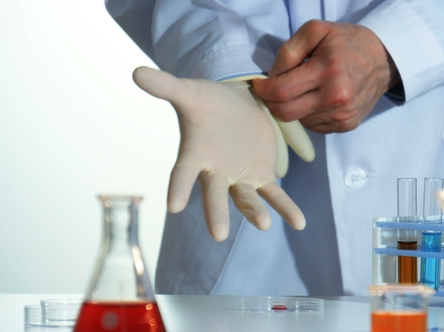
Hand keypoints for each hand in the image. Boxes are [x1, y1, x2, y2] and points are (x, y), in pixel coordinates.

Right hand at [132, 67, 305, 240]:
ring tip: (263, 224)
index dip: (178, 188)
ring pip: (246, 198)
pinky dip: (286, 208)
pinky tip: (299, 223)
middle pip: (214, 195)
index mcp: (195, 155)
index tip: (174, 207)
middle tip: (219, 235)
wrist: (236, 104)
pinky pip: (274, 195)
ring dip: (254, 211)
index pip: (182, 173)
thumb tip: (136, 71)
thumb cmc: (207, 102)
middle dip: (217, 213)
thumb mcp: (189, 92)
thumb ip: (166, 86)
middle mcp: (215, 172)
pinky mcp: (261, 176)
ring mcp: (239, 177)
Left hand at [252, 20, 399, 133]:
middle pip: (286, 112)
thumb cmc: (347, 42)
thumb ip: (289, 51)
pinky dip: (307, 114)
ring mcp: (342, 115)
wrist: (384, 59)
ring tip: (302, 89)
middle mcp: (336, 98)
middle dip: (272, 102)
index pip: (281, 91)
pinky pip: (314, 126)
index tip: (260, 84)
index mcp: (328, 71)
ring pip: (298, 120)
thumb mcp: (317, 31)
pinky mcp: (346, 125)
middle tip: (272, 90)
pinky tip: (316, 99)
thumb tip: (272, 76)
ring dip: (292, 106)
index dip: (264, 89)